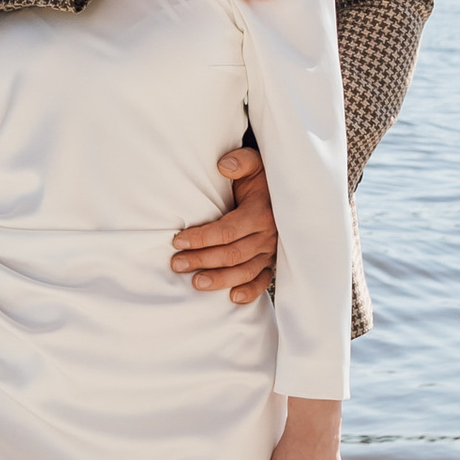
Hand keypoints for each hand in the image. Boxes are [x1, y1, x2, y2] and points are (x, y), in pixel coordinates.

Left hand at [170, 144, 277, 303]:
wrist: (281, 187)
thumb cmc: (260, 176)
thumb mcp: (254, 162)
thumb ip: (240, 161)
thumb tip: (224, 166)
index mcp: (261, 212)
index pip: (228, 230)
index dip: (201, 238)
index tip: (178, 241)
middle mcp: (268, 234)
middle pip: (233, 254)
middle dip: (203, 260)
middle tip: (177, 263)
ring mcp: (271, 251)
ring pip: (245, 271)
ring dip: (220, 279)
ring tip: (196, 283)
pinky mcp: (272, 261)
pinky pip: (264, 280)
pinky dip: (251, 291)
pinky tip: (233, 298)